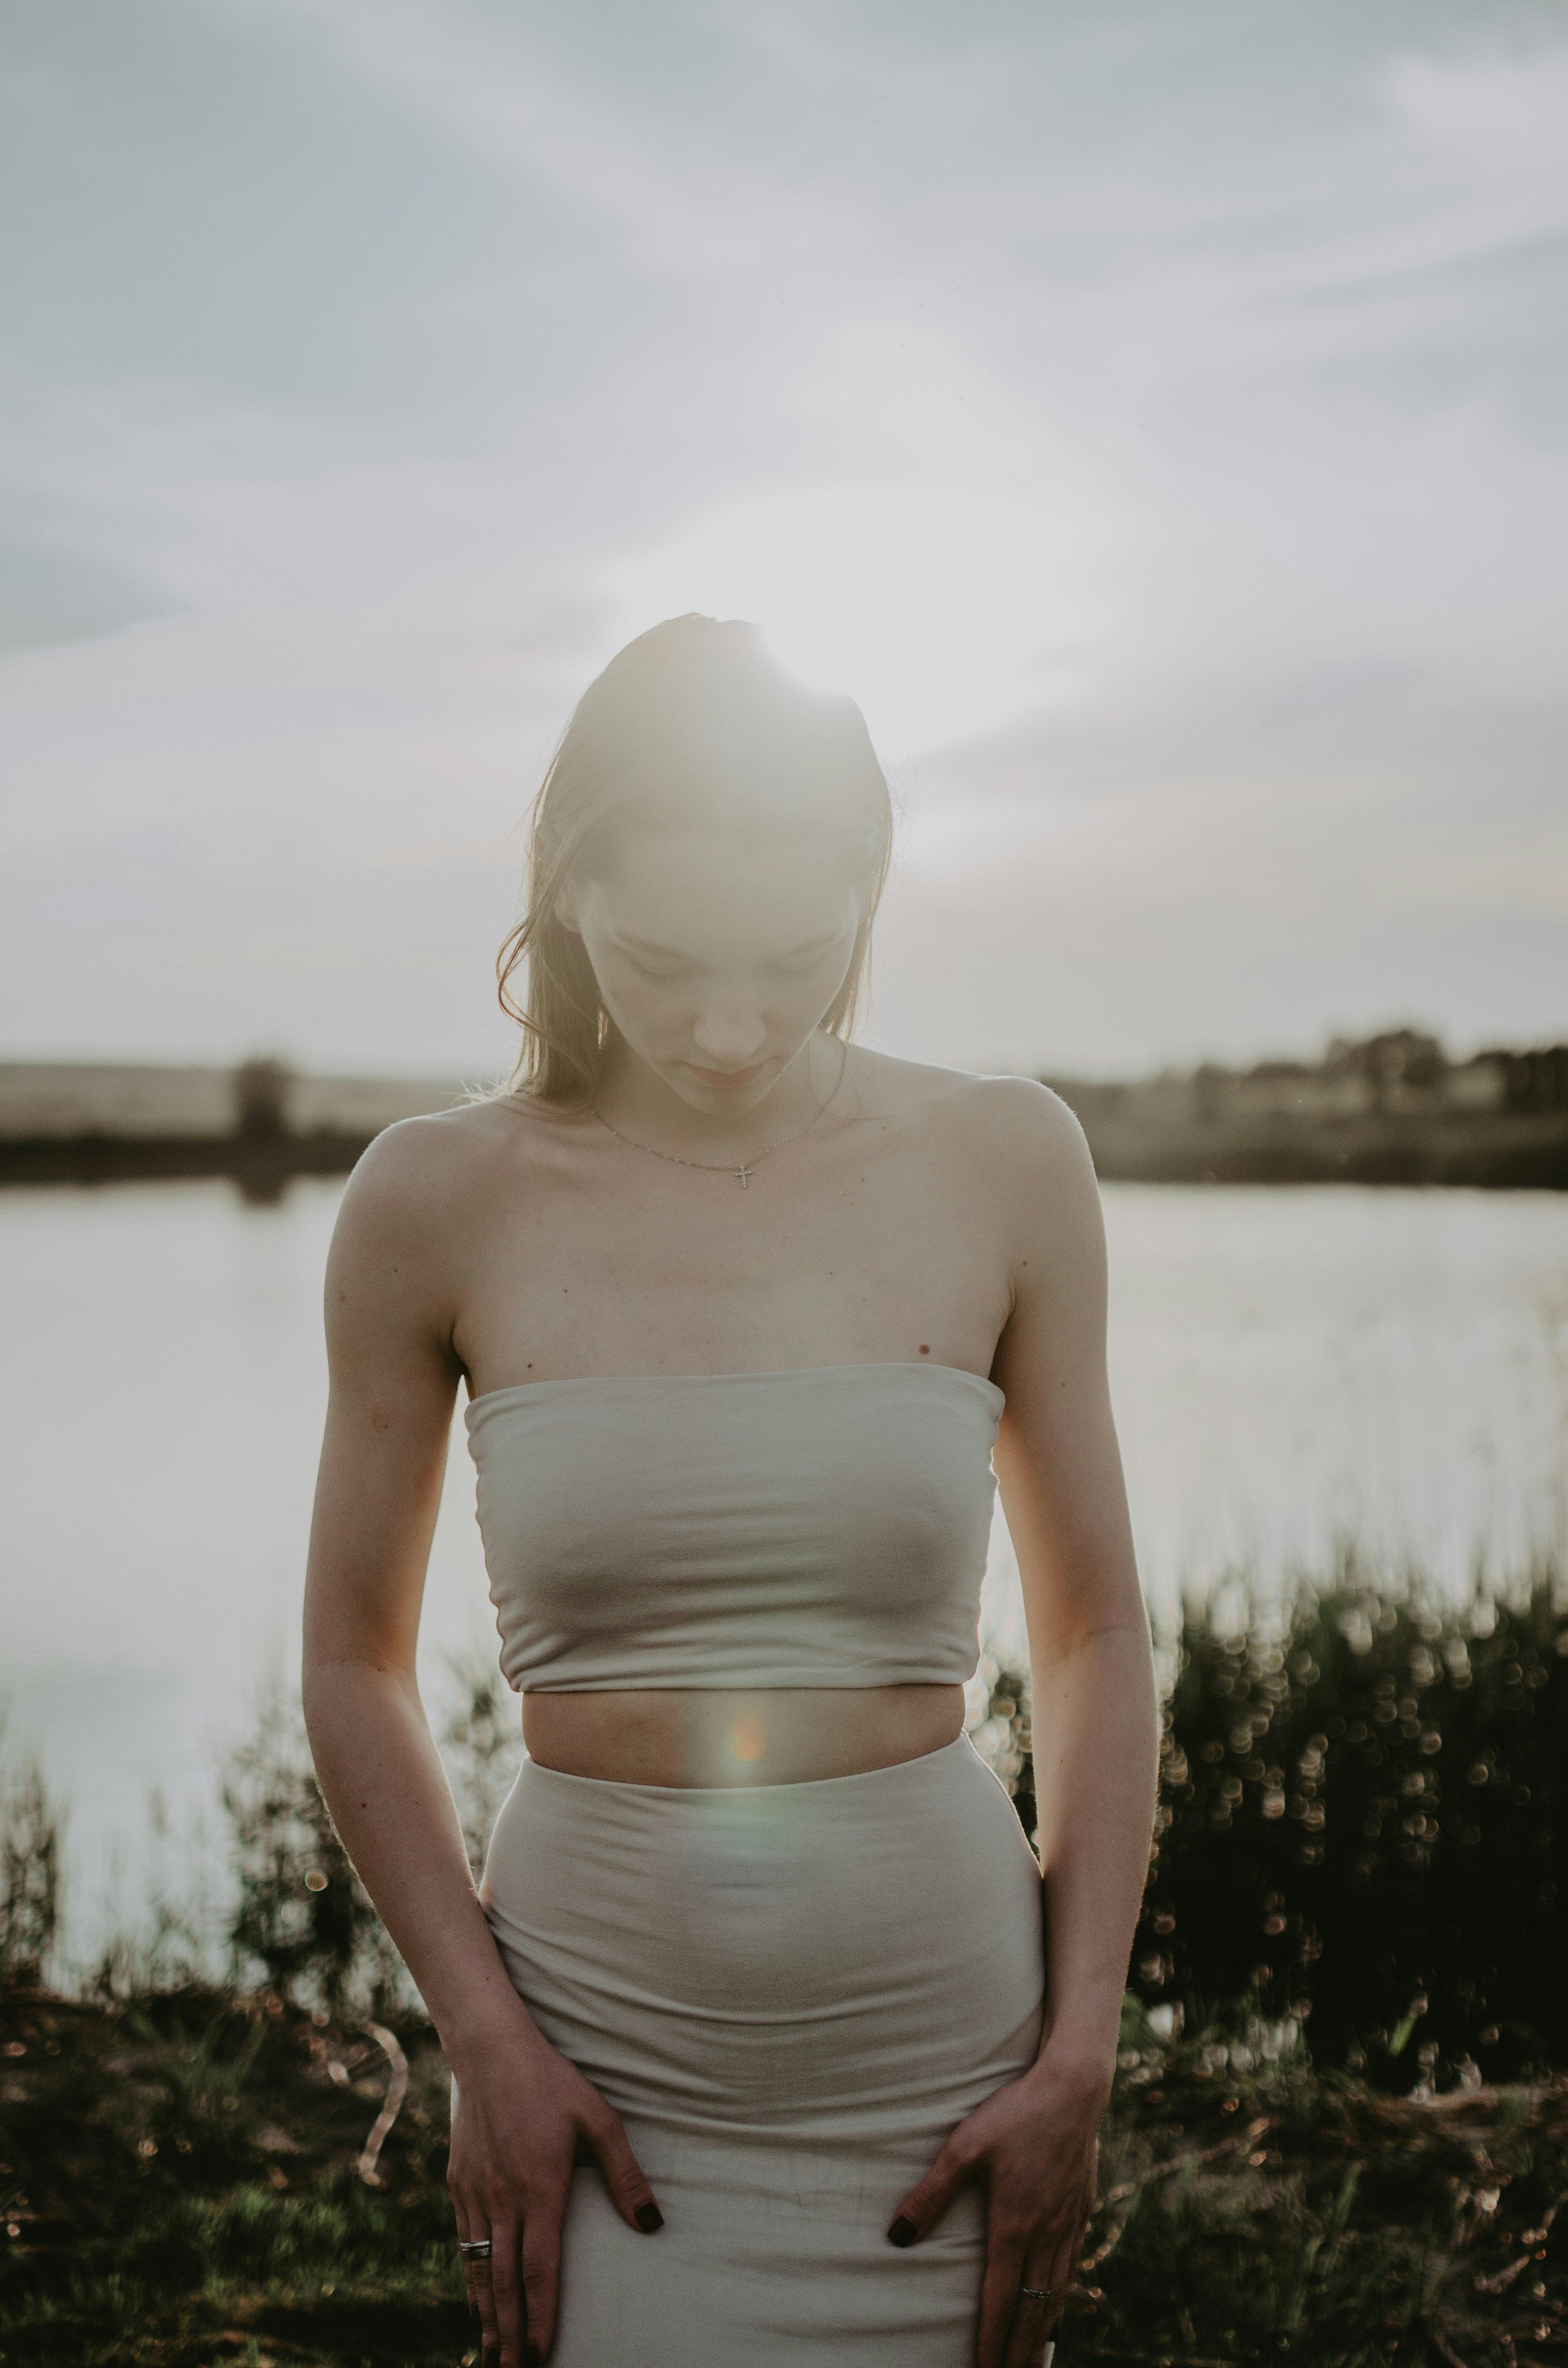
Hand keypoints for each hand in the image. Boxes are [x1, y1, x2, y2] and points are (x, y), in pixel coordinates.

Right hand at [448, 2020, 663, 2366]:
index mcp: (540, 2191)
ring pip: (480, 2270)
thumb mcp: (598, 2119)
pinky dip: (469, 2278)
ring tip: (490, 2355)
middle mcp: (503, 2201)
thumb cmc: (551, 2081)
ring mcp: (476, 2194)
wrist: (489, 2050)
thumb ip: (625, 2174)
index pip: (541, 2272)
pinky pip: (464, 2243)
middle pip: (506, 2284)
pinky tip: (475, 2298)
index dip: (541, 2319)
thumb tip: (653, 2223)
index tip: (544, 2356)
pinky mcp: (458, 2183)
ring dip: (486, 2316)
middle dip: (509, 2335)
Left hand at [886, 2043, 1108, 2367]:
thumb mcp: (963, 2147)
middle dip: (1021, 2352)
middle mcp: (1045, 2235)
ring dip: (1043, 2332)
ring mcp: (1068, 2224)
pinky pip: (1072, 2267)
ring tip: (1034, 2360)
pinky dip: (1062, 2298)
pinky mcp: (1081, 2209)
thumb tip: (896, 2235)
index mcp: (1014, 2227)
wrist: (1072, 2089)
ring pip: (1056, 2294)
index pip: (1001, 2301)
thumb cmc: (1014, 2113)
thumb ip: (930, 2194)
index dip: (992, 2342)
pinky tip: (1057, 2307)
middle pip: (1033, 2311)